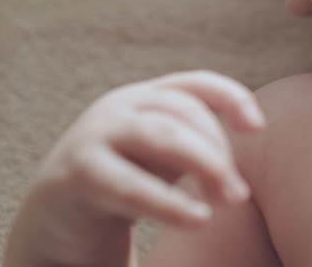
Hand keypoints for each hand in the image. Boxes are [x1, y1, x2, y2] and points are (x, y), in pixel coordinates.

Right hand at [28, 71, 265, 255]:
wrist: (53, 225)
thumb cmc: (122, 187)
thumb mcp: (164, 159)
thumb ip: (198, 144)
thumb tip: (252, 141)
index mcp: (144, 100)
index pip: (195, 85)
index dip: (231, 97)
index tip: (258, 128)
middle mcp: (118, 109)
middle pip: (182, 112)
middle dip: (217, 149)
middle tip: (238, 194)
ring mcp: (94, 136)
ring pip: (160, 135)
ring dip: (203, 164)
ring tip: (228, 200)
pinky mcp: (77, 175)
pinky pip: (129, 185)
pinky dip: (167, 203)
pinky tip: (197, 219)